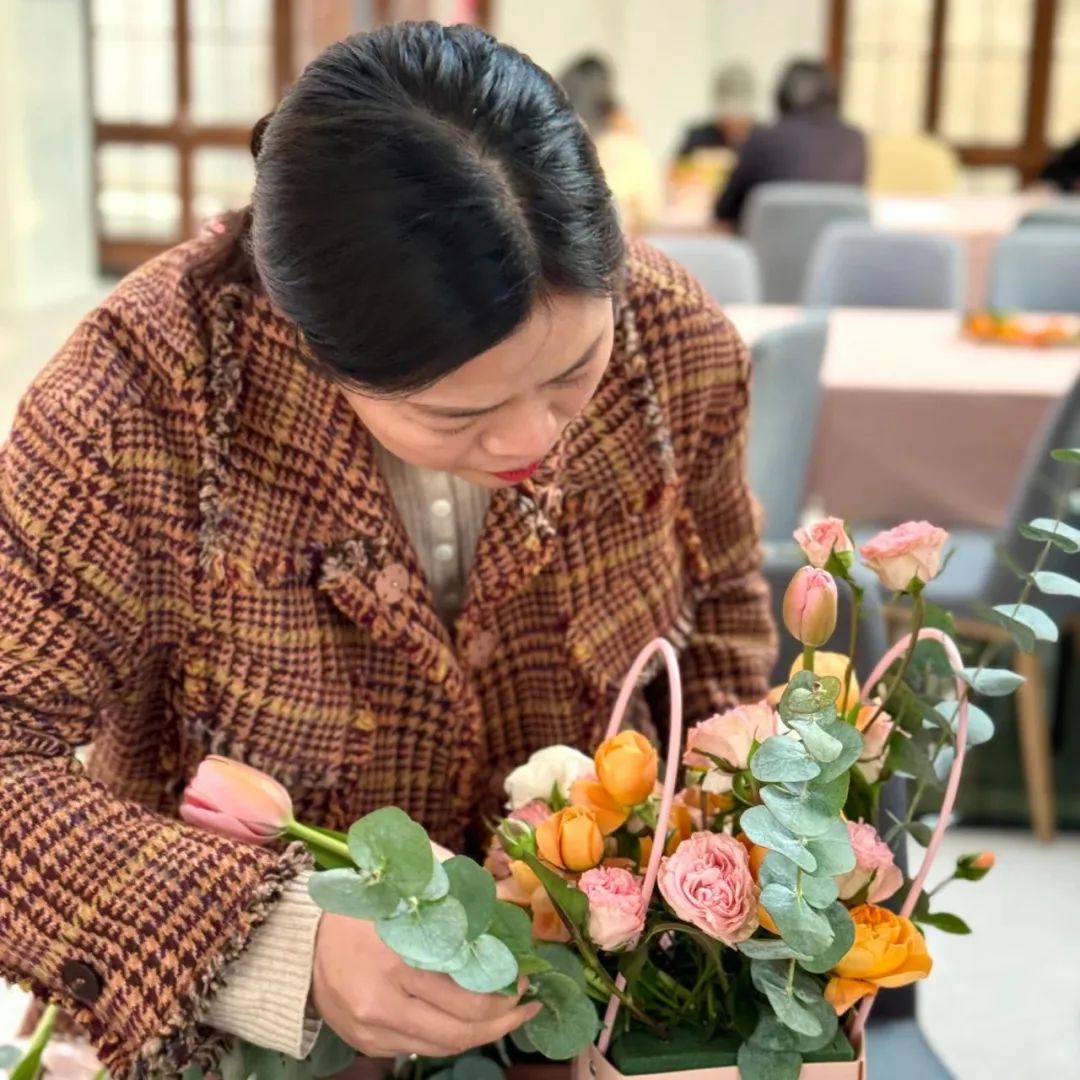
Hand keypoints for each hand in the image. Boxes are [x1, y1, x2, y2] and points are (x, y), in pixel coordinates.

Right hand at [311, 912, 539, 1057]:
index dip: (503, 990)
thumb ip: (453, 899)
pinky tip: (465, 1019)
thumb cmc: (361, 910)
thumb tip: (504, 912)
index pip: (466, 992)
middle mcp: (383, 1002)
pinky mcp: (368, 1045)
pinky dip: (449, 1036)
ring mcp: (373, 1030)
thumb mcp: (406, 892)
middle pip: (460, 1029)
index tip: (525, 978)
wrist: (300, 945)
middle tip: (525, 1003)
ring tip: (506, 1015)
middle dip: (502, 1020)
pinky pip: (421, 1049)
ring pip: (443, 1046)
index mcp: (396, 958)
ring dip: (481, 1034)